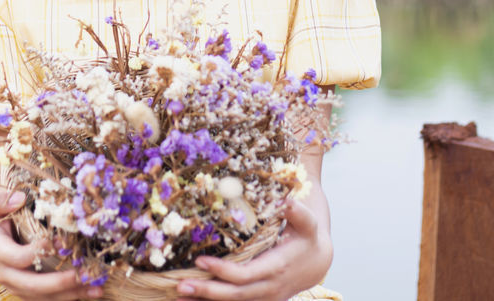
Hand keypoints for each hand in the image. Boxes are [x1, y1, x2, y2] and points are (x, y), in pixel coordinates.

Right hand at [0, 184, 102, 300]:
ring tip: (95, 289)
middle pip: (31, 285)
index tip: (57, 242)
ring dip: (69, 294)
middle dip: (59, 283)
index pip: (16, 258)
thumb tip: (18, 199)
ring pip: (40, 297)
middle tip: (83, 275)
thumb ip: (0, 199)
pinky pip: (45, 299)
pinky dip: (67, 297)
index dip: (37, 252)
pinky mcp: (25, 289)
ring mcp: (14, 284)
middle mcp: (4, 273)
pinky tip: (89, 293)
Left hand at [175, 199, 331, 300]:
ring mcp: (264, 298)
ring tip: (177, 296)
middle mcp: (269, 288)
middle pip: (235, 295)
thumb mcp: (307, 223)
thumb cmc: (306, 237)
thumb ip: (297, 212)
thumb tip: (286, 202)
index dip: (223, 271)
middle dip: (207, 291)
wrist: (316, 262)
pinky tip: (190, 300)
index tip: (200, 260)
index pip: (246, 275)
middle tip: (180, 284)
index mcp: (276, 267)